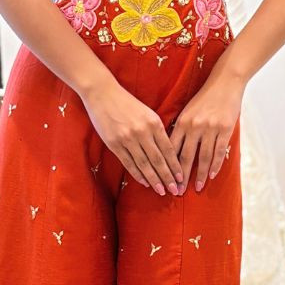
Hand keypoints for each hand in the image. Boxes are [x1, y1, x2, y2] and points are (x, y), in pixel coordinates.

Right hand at [80, 77, 183, 195]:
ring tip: (162, 191)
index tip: (181, 178)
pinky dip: (138, 174)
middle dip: (168, 177)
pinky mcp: (114, 143)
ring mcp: (128, 139)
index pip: (168, 149)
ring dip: (154, 179)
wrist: (103, 93)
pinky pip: (128, 163)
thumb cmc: (127, 103)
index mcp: (154, 123)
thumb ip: (157, 130)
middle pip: (158, 160)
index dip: (175, 165)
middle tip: (175, 191)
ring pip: (144, 164)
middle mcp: (142, 132)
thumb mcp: (147, 113)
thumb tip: (168, 151)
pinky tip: (145, 182)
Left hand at [169, 72, 243, 191]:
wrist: (225, 83)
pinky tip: (211, 175)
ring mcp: (210, 128)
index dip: (168, 166)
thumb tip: (170, 148)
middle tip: (177, 192)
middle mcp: (194, 126)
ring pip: (203, 157)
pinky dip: (215, 165)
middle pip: (185, 157)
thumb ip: (180, 128)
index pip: (172, 149)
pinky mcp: (225, 129)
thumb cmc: (204, 98)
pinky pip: (219, 151)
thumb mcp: (187, 111)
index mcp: (182, 122)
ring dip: (199, 175)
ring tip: (196, 187)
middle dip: (180, 176)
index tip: (164, 179)